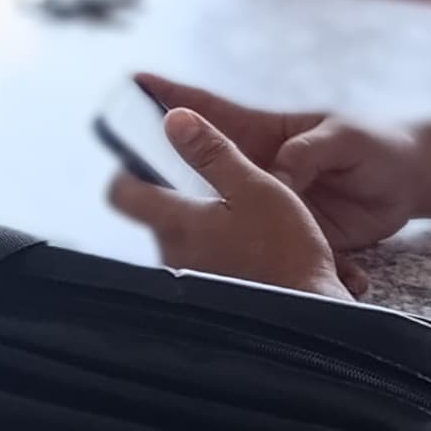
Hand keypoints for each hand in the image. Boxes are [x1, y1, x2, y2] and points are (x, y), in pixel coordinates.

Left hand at [107, 105, 347, 296]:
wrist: (309, 310)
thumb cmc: (286, 251)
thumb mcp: (256, 188)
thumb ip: (213, 152)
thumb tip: (175, 119)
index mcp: (176, 224)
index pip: (120, 194)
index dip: (126, 171)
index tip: (146, 158)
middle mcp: (171, 255)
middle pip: (150, 215)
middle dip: (170, 195)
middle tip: (205, 182)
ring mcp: (186, 280)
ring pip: (174, 239)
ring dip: (193, 223)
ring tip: (230, 214)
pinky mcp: (204, 298)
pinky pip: (193, 262)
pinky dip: (208, 247)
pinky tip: (239, 243)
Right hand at [130, 72, 426, 254]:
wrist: (411, 184)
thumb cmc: (376, 144)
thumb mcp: (344, 137)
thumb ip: (308, 152)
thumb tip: (277, 177)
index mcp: (265, 133)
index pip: (210, 112)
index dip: (172, 97)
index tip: (133, 84)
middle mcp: (257, 169)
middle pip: (198, 167)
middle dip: (158, 165)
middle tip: (118, 171)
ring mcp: (268, 204)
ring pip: (218, 212)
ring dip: (190, 218)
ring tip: (152, 231)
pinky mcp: (286, 237)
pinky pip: (256, 248)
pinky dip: (238, 259)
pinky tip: (210, 271)